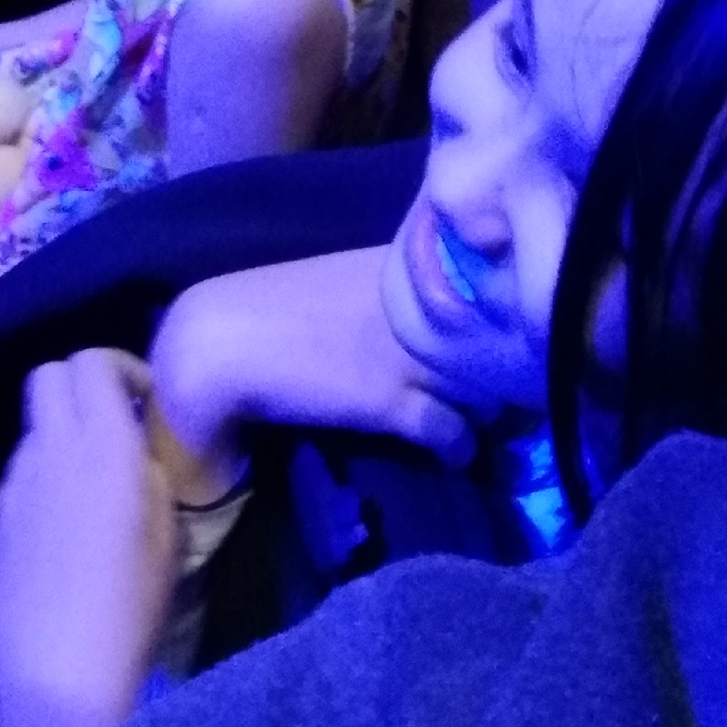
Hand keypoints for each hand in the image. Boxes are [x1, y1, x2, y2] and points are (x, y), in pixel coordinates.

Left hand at [0, 348, 179, 726]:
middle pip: (49, 375)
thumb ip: (153, 472)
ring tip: (91, 491)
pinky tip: (62, 535)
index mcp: (101, 444)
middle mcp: (48, 451)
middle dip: (83, 385)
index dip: (122, 367)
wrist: (54, 682)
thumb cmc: (130, 608)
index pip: (91, 359)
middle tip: (116, 426)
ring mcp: (10, 487)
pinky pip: (19, 481)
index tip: (146, 402)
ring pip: (34, 430)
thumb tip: (139, 449)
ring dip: (62, 439)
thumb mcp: (170, 535)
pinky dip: (42, 484)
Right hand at [147, 246, 475, 502]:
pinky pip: (453, 430)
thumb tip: (403, 317)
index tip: (501, 337)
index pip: (479, 290)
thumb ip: (380, 300)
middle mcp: (416, 309)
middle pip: (492, 337)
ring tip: (485, 418)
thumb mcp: (336, 289)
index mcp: (402, 273)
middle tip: (503, 383)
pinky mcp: (393, 402)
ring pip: (485, 383)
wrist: (222, 341)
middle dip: (502, 363)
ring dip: (488, 405)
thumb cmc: (267, 309)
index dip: (494, 319)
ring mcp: (409, 355)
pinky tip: (456, 452)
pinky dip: (460, 445)